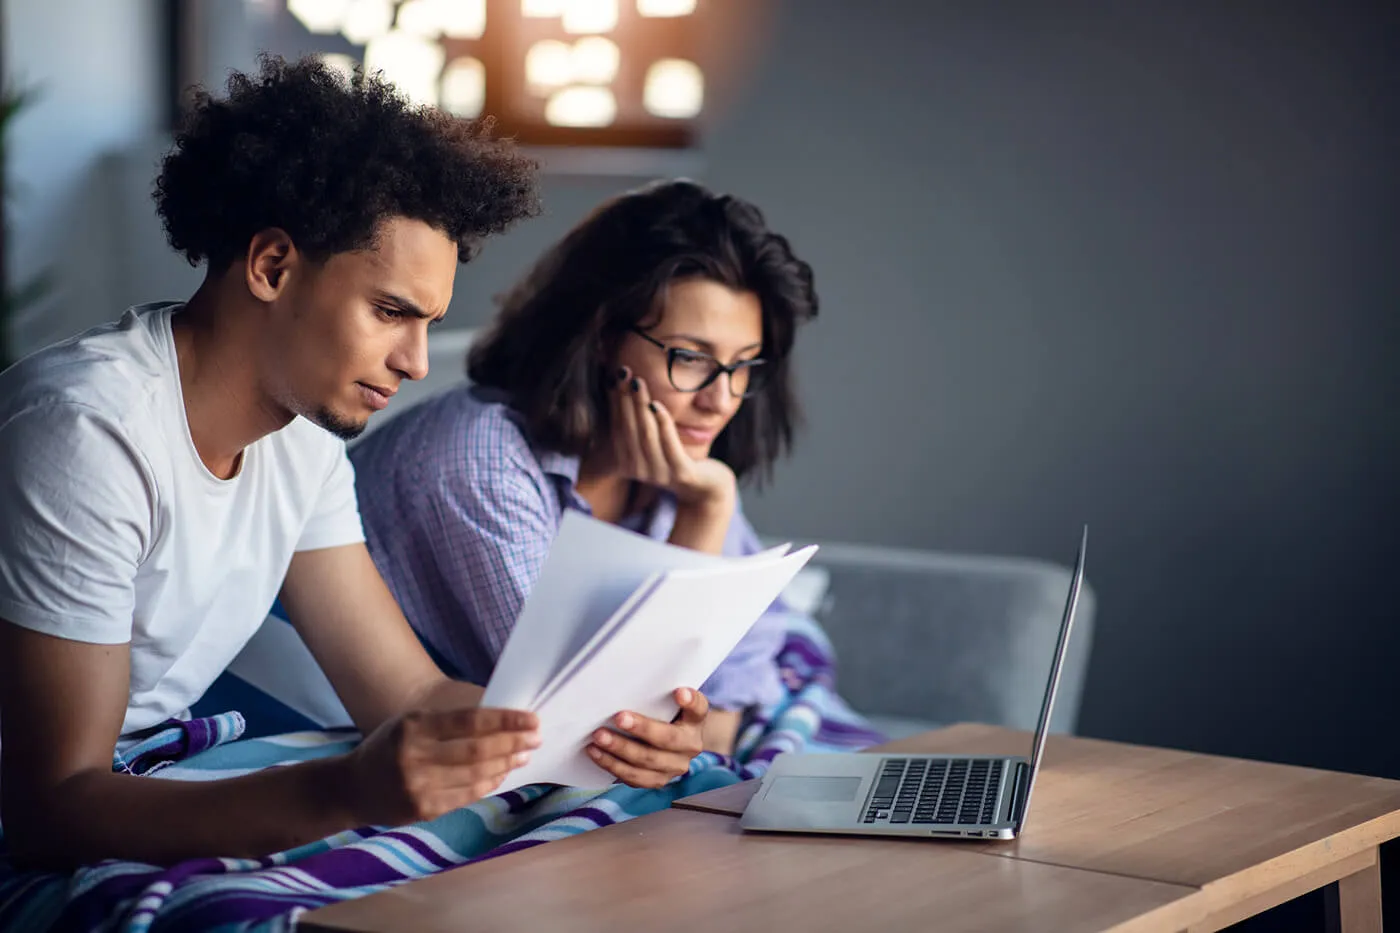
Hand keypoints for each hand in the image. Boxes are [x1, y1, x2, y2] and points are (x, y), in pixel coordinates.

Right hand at [346, 682, 539, 824]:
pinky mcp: (424, 810)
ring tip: (524, 754)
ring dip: (506, 764)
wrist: (352, 788)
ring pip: (476, 775)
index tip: (532, 719)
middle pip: (477, 750)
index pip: (470, 721)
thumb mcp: (411, 723)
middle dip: (513, 742)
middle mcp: (415, 757)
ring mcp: (419, 787)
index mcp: (413, 728)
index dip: (506, 720)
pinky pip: (466, 796)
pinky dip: (488, 784)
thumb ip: (448, 722)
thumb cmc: (389, 747)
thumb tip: (500, 721)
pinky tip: (502, 774)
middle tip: (536, 737)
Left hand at [586, 687, 708, 788]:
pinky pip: (634, 778)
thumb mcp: (671, 701)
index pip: (698, 708)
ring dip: (620, 751)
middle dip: (641, 729)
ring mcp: (675, 767)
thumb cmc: (668, 714)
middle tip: (618, 718)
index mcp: (695, 721)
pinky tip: (596, 753)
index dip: (690, 701)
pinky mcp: (658, 780)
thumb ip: (660, 693)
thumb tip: (628, 683)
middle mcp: (690, 746)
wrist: (678, 742)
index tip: (679, 692)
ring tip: (598, 738)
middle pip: (667, 739)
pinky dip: (612, 765)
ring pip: (647, 763)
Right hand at [610, 369, 736, 508]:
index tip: (614, 375)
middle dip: (625, 398)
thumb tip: (618, 384)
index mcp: (627, 462)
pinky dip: (662, 423)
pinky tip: (657, 404)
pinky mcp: (681, 473)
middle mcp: (639, 470)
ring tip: (638, 383)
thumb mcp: (653, 437)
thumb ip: (637, 419)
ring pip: (646, 434)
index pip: (617, 426)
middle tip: (623, 372)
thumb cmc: (675, 455)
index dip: (615, 400)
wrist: (705, 486)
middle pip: (628, 428)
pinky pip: (669, 445)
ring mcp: (659, 474)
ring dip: (640, 406)